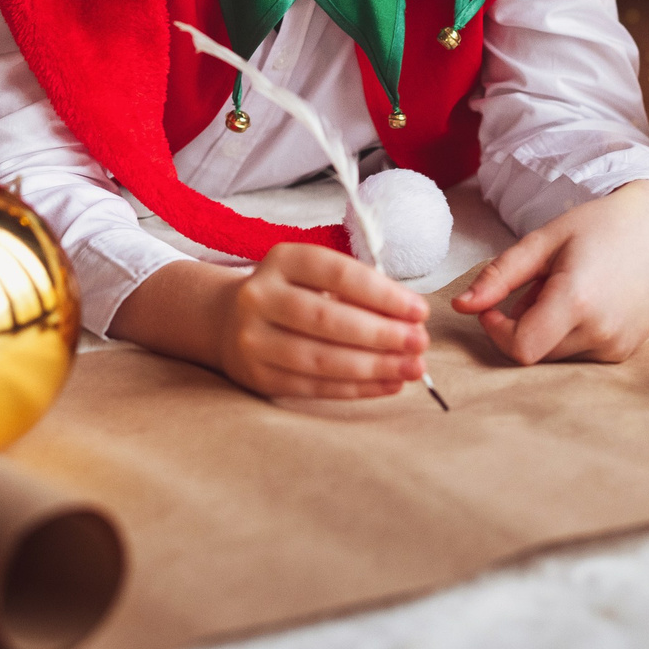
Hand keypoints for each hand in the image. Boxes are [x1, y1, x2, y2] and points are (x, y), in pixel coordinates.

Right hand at [111, 245, 427, 399]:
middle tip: (420, 343)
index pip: (337, 273)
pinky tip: (388, 384)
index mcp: (280, 260)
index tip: (420, 310)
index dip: (383, 294)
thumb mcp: (314, 275)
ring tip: (412, 368)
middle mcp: (259, 297)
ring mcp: (253, 340)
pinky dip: (357, 388)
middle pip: (327, 319)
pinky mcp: (258, 376)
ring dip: (374, 366)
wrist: (227, 320)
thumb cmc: (291, 293)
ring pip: (320, 358)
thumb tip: (409, 318)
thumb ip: (356, 290)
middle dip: (382, 334)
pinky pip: (314, 386)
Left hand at [452, 181, 648, 365]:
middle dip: (521, 325)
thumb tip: (460, 307)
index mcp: (577, 301)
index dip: (497, 332)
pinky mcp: (625, 352)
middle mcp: (601, 332)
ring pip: (556, 355)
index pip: (520, 349)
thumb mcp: (544, 241)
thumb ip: (499, 276)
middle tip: (536, 286)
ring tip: (565, 288)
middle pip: (535, 353)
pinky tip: (586, 300)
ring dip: (546, 329)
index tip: (495, 306)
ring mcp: (617, 347)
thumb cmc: (601, 226)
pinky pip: (580, 355)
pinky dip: (570, 333)